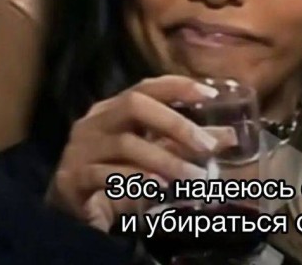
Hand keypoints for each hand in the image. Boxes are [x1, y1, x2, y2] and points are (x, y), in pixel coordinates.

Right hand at [45, 75, 223, 231]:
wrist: (72, 215)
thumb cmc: (116, 177)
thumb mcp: (152, 156)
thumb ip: (184, 145)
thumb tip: (229, 137)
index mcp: (112, 108)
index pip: (146, 86)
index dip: (178, 85)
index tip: (209, 93)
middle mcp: (94, 122)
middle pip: (134, 105)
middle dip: (175, 123)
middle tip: (206, 145)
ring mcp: (80, 148)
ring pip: (126, 144)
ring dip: (166, 160)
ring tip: (194, 175)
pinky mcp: (73, 178)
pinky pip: (109, 175)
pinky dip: (139, 180)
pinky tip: (160, 188)